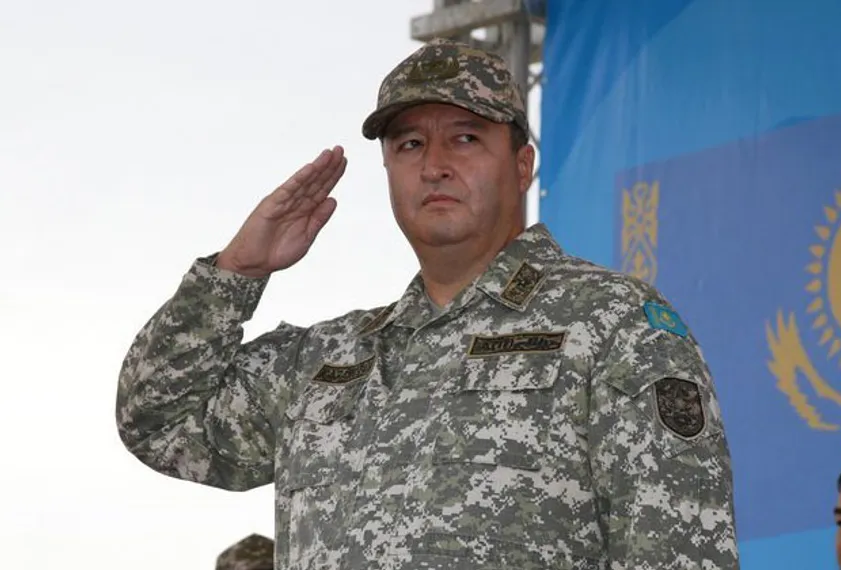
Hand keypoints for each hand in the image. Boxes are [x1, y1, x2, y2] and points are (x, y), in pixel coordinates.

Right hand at [216, 146, 345, 277]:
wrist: (254, 264)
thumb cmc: (277, 252)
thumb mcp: (307, 237)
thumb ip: (319, 219)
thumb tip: (333, 201)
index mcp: (305, 211)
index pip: (322, 189)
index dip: (333, 176)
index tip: (344, 162)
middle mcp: (295, 203)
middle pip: (315, 181)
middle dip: (328, 166)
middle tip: (340, 150)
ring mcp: (283, 202)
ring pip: (304, 182)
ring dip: (317, 167)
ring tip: (329, 154)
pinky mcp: (271, 205)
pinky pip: (288, 190)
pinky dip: (299, 179)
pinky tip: (310, 169)